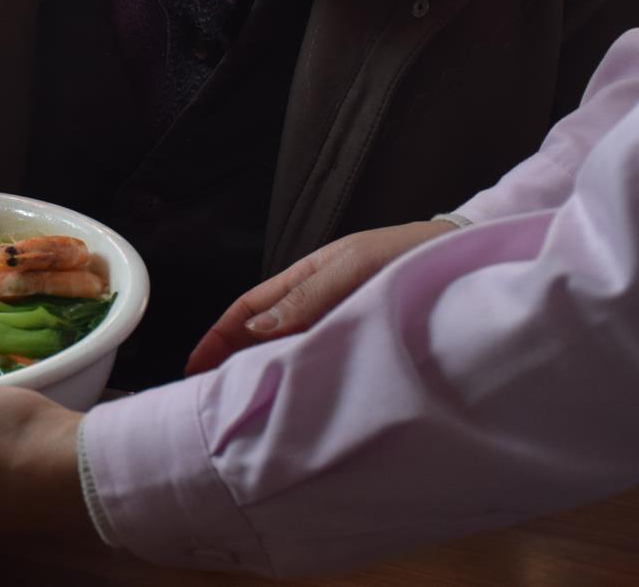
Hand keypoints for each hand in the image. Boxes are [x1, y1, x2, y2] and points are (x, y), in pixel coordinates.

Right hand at [185, 219, 458, 374]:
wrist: (466, 256)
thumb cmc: (413, 253)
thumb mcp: (356, 268)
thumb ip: (310, 297)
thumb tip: (258, 329)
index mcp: (306, 278)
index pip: (248, 311)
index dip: (217, 338)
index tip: (193, 368)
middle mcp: (318, 304)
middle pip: (262, 336)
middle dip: (231, 362)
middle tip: (211, 401)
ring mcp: (340, 323)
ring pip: (290, 352)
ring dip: (265, 375)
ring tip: (246, 408)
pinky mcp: (366, 343)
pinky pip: (323, 363)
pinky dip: (302, 381)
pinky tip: (298, 401)